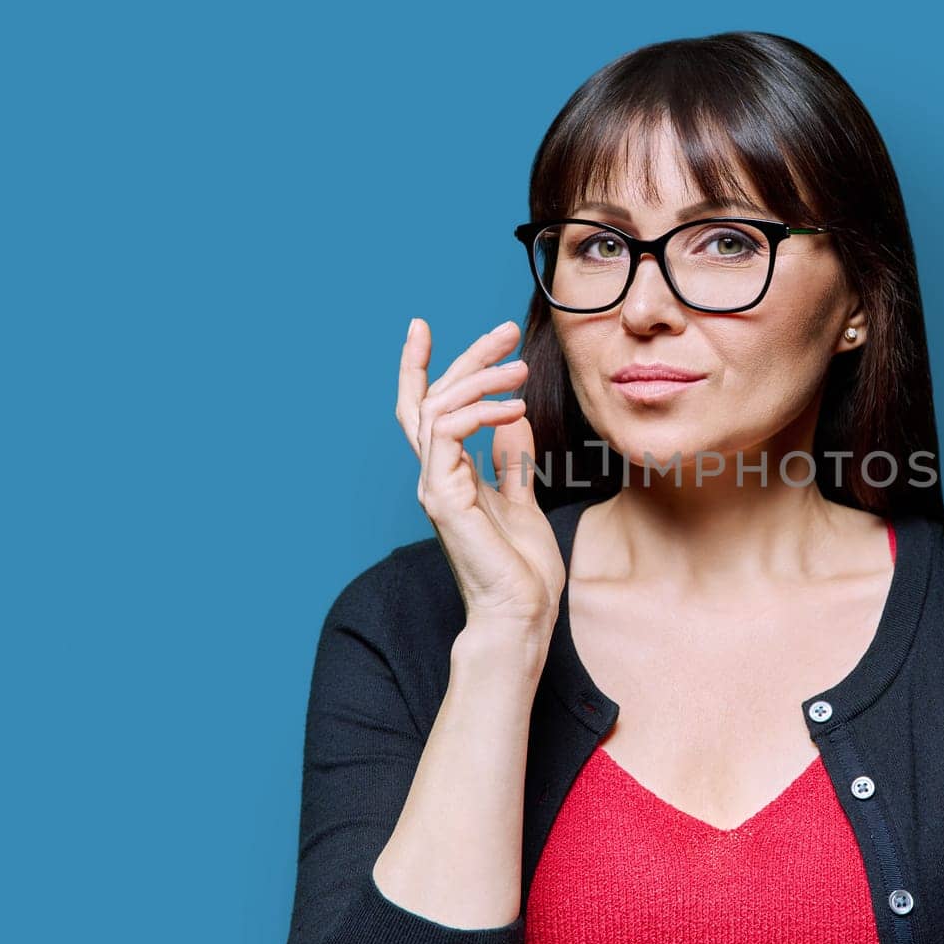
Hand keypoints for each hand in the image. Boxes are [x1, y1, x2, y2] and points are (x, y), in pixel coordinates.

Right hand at [396, 318, 563, 655]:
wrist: (522, 615)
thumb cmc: (521, 570)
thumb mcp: (522, 500)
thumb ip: (512, 462)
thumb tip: (512, 420)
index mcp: (449, 474)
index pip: (426, 409)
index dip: (422, 367)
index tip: (421, 327)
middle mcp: (435, 476)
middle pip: (433, 397)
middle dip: (466, 356)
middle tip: (506, 331)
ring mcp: (435, 486)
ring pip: (437, 408)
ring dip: (479, 379)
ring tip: (521, 369)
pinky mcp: (444, 498)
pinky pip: (448, 435)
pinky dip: (480, 413)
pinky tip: (514, 409)